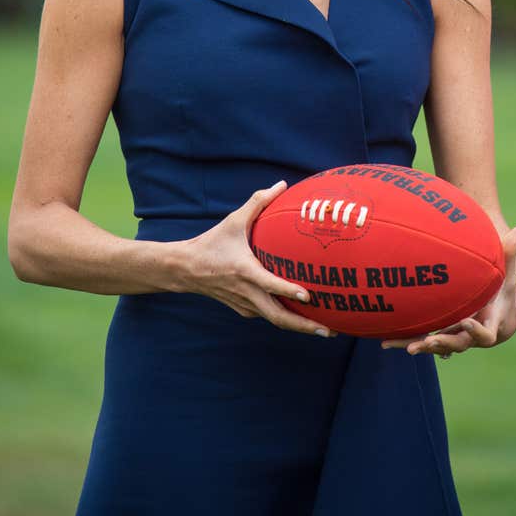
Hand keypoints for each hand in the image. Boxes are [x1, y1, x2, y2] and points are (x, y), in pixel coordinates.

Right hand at [175, 181, 337, 337]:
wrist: (185, 270)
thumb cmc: (212, 242)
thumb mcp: (234, 220)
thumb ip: (258, 202)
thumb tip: (282, 184)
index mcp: (244, 270)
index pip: (268, 284)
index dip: (287, 290)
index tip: (308, 296)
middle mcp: (246, 292)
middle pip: (278, 317)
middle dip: (304, 326)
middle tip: (329, 331)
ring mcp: (244, 304)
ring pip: (275, 320)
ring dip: (299, 327)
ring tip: (325, 330)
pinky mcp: (243, 309)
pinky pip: (268, 316)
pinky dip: (286, 319)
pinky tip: (303, 318)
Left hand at [381, 225, 515, 357]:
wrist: (495, 308)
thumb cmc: (499, 285)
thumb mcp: (505, 270)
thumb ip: (509, 252)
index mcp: (489, 323)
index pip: (485, 334)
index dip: (477, 330)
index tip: (466, 320)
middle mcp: (469, 334)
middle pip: (457, 344)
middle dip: (444, 343)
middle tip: (430, 341)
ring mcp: (452, 335)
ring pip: (436, 346)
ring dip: (421, 345)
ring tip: (407, 347)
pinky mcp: (437, 332)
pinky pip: (420, 339)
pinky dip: (404, 341)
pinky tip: (384, 343)